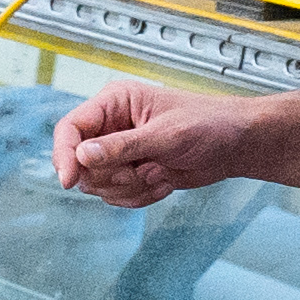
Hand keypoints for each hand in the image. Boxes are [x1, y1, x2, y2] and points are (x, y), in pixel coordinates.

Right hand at [49, 82, 266, 206]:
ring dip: (129, 188)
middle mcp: (111, 126)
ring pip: (97, 185)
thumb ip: (121, 146)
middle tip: (142, 170)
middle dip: (112, 176)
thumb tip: (81, 156)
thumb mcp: (165, 135)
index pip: (71, 128)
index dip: (64, 155)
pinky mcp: (129, 172)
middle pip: (80, 164)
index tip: (70, 180)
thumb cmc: (209, 125)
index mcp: (114, 103)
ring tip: (159, 173)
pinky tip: (164, 181)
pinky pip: (116, 196)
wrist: (236, 145)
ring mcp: (118, 152)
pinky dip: (139, 197)